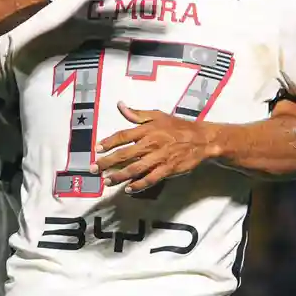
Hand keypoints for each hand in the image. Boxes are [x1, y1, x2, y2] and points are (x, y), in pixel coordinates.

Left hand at [90, 102, 218, 193]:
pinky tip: (129, 189)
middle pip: (125, 154)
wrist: (201, 139)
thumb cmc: (177, 126)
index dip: (109, 142)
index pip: (123, 135)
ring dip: (119, 176)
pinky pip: (151, 179)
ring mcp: (159, 157)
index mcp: (147, 129)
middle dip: (107, 162)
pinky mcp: (168, 169)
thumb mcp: (158, 115)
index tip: (97, 148)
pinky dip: (139, 185)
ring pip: (135, 169)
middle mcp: (151, 143)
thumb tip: (120, 106)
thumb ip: (137, 114)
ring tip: (107, 181)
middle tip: (94, 168)